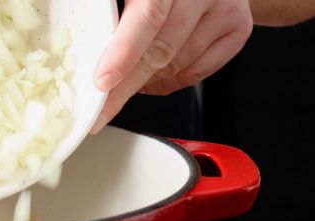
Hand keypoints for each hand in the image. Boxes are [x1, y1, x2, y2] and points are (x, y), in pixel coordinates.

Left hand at [92, 0, 252, 132]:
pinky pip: (196, 72)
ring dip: (145, 82)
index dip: (123, 53)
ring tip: (125, 83)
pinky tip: (151, 79)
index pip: (149, 17)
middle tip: (102, 108)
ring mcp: (225, 8)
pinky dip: (168, 82)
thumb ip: (113, 13)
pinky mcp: (237, 28)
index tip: (102, 82)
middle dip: (125, 85)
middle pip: (160, 50)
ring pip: (176, 65)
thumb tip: (86, 53)